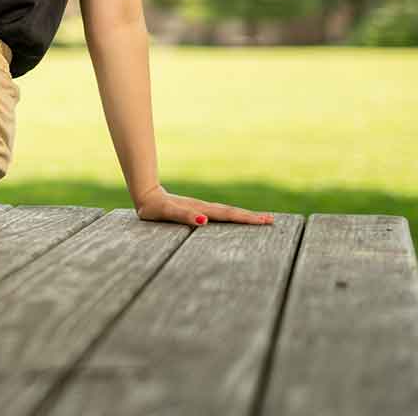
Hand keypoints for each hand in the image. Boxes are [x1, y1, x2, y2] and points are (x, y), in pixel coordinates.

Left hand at [132, 184, 275, 226]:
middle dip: (251, 217)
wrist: (146, 196)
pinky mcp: (198, 210)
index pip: (228, 215)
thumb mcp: (166, 213)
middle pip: (232, 212)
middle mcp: (204, 208)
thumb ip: (183, 216)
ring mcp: (202, 208)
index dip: (246, 218)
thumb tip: (204, 221)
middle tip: (271, 221)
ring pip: (227, 212)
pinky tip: (237, 219)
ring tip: (262, 219)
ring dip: (244, 216)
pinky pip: (220, 214)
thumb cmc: (154, 208)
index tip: (265, 220)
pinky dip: (233, 216)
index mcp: (201, 210)